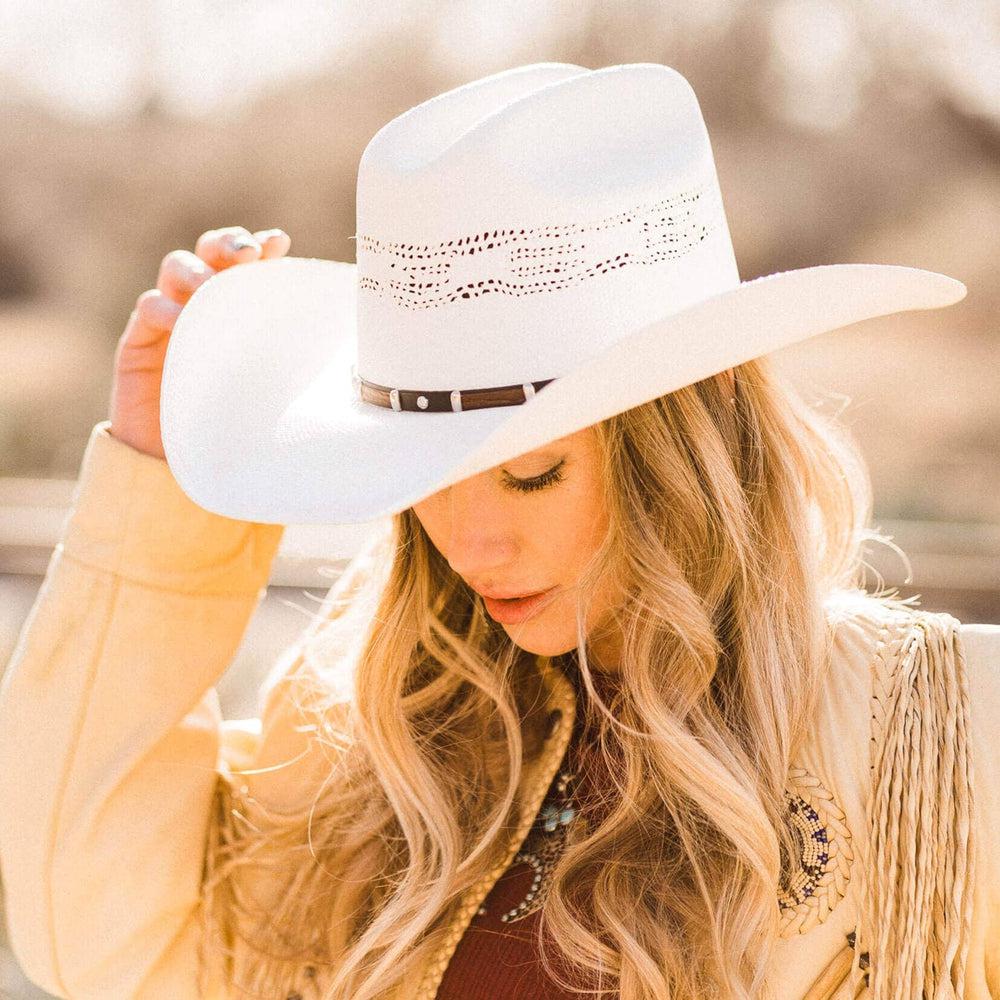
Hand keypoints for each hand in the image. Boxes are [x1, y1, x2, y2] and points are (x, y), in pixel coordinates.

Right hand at [107, 226, 290, 459]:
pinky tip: (178, 319)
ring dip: (194, 269)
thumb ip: (290, 352)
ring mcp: (172, 316)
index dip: (261, 246)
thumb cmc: (237, 418)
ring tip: (208, 283)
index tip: (278, 243)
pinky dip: (163, 307)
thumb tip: (343, 337)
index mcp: (242, 305)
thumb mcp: (271, 382)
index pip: (250, 263)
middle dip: (228, 243)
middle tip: (246, 253)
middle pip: (212, 252)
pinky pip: (149, 308)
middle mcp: (207, 301)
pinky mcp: (140, 339)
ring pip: (177, 268)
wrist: (184, 459)